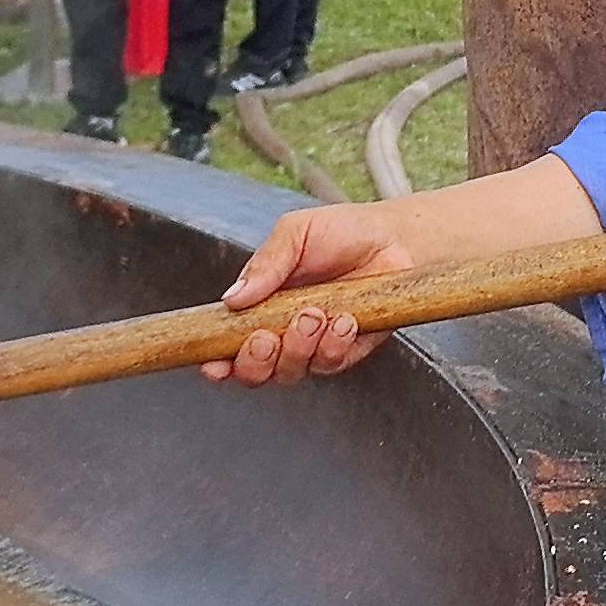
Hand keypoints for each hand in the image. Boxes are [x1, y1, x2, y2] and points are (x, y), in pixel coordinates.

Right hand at [202, 203, 410, 386]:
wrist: (392, 237)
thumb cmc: (339, 232)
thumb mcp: (294, 234)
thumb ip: (264, 265)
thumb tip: (231, 299)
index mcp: (259, 305)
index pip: (228, 344)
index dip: (217, 362)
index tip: (213, 364)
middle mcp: (281, 332)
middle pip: (254, 372)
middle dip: (255, 361)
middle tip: (267, 336)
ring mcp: (313, 346)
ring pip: (291, 372)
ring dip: (297, 348)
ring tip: (314, 314)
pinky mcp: (345, 352)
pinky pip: (329, 364)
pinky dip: (333, 345)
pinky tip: (344, 319)